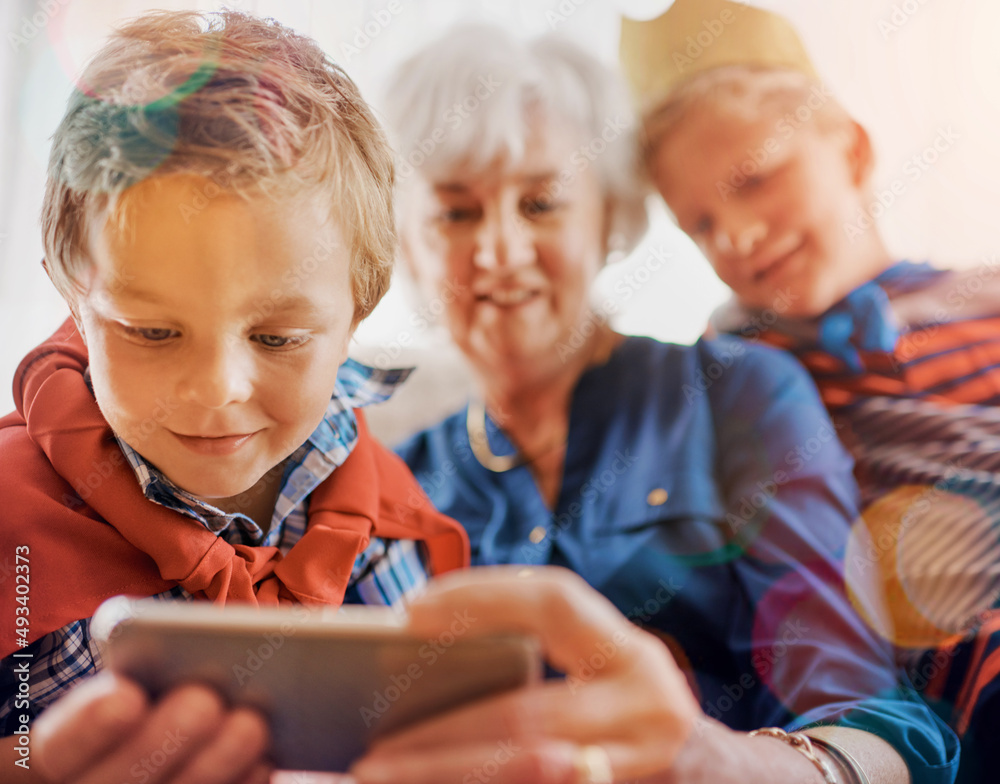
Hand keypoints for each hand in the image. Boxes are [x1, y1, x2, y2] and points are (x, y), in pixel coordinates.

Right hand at [32, 670, 270, 783]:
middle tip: (204, 701)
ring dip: (213, 767)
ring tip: (250, 724)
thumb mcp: (127, 685)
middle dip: (162, 742)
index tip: (127, 696)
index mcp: (46, 762)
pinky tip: (263, 762)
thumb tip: (192, 656)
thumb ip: (144, 674)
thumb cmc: (147, 700)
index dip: (87, 727)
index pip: (55, 749)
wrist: (157, 759)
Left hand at [350, 566, 700, 783]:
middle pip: (525, 714)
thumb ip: (532, 657)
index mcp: (633, 654)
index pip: (553, 601)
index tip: (408, 611)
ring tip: (376, 775)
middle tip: (368, 744)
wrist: (715, 783)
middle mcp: (650, 708)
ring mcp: (639, 764)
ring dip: (444, 774)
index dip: (480, 596)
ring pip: (526, 768)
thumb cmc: (628, 711)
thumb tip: (416, 649)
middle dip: (437, 733)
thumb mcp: (599, 672)